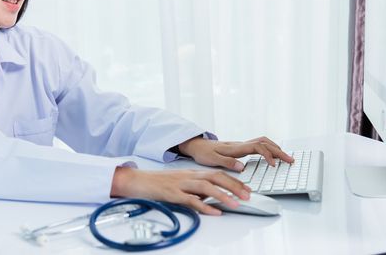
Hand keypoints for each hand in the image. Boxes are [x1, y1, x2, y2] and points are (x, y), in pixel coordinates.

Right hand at [111, 167, 250, 214]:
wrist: (138, 180)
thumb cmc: (158, 183)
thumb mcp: (181, 184)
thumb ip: (196, 189)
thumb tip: (212, 198)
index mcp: (192, 173)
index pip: (217, 174)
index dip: (234, 181)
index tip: (247, 189)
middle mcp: (189, 176)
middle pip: (216, 177)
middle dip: (234, 186)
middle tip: (248, 196)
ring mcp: (181, 184)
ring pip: (206, 186)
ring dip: (223, 195)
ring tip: (236, 204)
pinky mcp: (172, 193)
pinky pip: (191, 200)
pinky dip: (204, 206)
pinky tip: (215, 212)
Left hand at [178, 136, 293, 170]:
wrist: (197, 145)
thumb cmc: (204, 153)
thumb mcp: (212, 160)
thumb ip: (227, 163)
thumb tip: (242, 167)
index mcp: (236, 148)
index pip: (257, 147)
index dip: (268, 155)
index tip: (274, 165)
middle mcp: (240, 144)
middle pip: (264, 143)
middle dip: (279, 151)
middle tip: (291, 160)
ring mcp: (241, 145)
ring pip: (263, 142)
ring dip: (276, 148)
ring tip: (286, 157)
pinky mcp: (240, 147)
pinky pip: (259, 145)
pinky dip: (269, 148)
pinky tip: (273, 155)